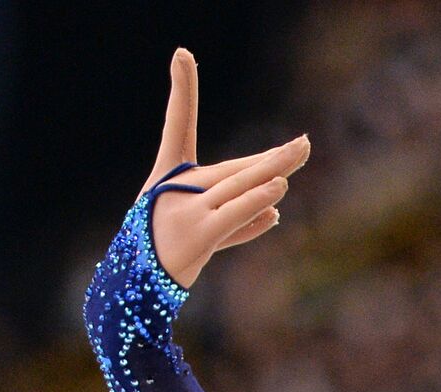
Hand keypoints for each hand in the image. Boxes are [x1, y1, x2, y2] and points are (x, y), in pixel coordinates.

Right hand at [141, 48, 310, 288]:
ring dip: (274, 172)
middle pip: (236, 167)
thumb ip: (239, 221)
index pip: (177, 123)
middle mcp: (177, 186)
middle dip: (274, 157)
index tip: (181, 53)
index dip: (181, 89)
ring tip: (302, 152)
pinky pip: (233, 214)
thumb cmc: (167, 254)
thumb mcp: (201, 231)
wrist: (135, 289)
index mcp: (170, 175)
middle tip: (305, 143)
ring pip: (240, 186)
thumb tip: (276, 213)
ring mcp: (186, 209)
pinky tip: (279, 188)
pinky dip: (256, 201)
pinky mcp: (198, 234)